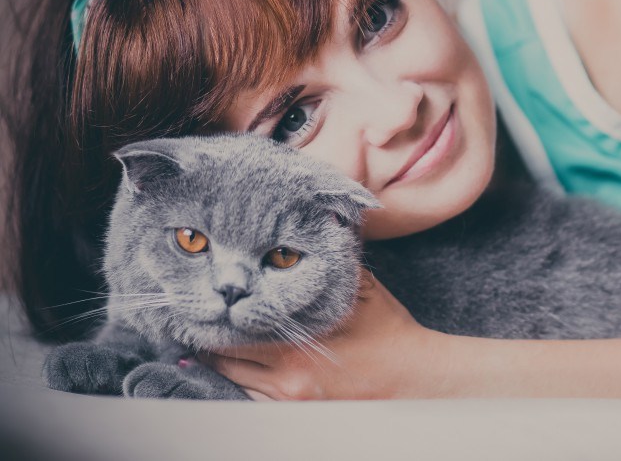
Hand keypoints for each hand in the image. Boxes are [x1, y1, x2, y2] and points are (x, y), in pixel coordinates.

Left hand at [198, 270, 446, 400]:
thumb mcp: (361, 288)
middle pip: (224, 358)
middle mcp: (289, 373)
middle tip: (193, 318)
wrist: (415, 378)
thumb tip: (322, 221)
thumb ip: (333, 262)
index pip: (235, 330)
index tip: (198, 300)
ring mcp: (291, 397)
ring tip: (201, 341)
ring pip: (233, 380)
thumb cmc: (389, 330)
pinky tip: (229, 366)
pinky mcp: (297, 410)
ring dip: (217, 362)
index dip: (213, 315)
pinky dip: (238, 380)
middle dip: (208, 337)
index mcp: (299, 341)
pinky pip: (251, 397)